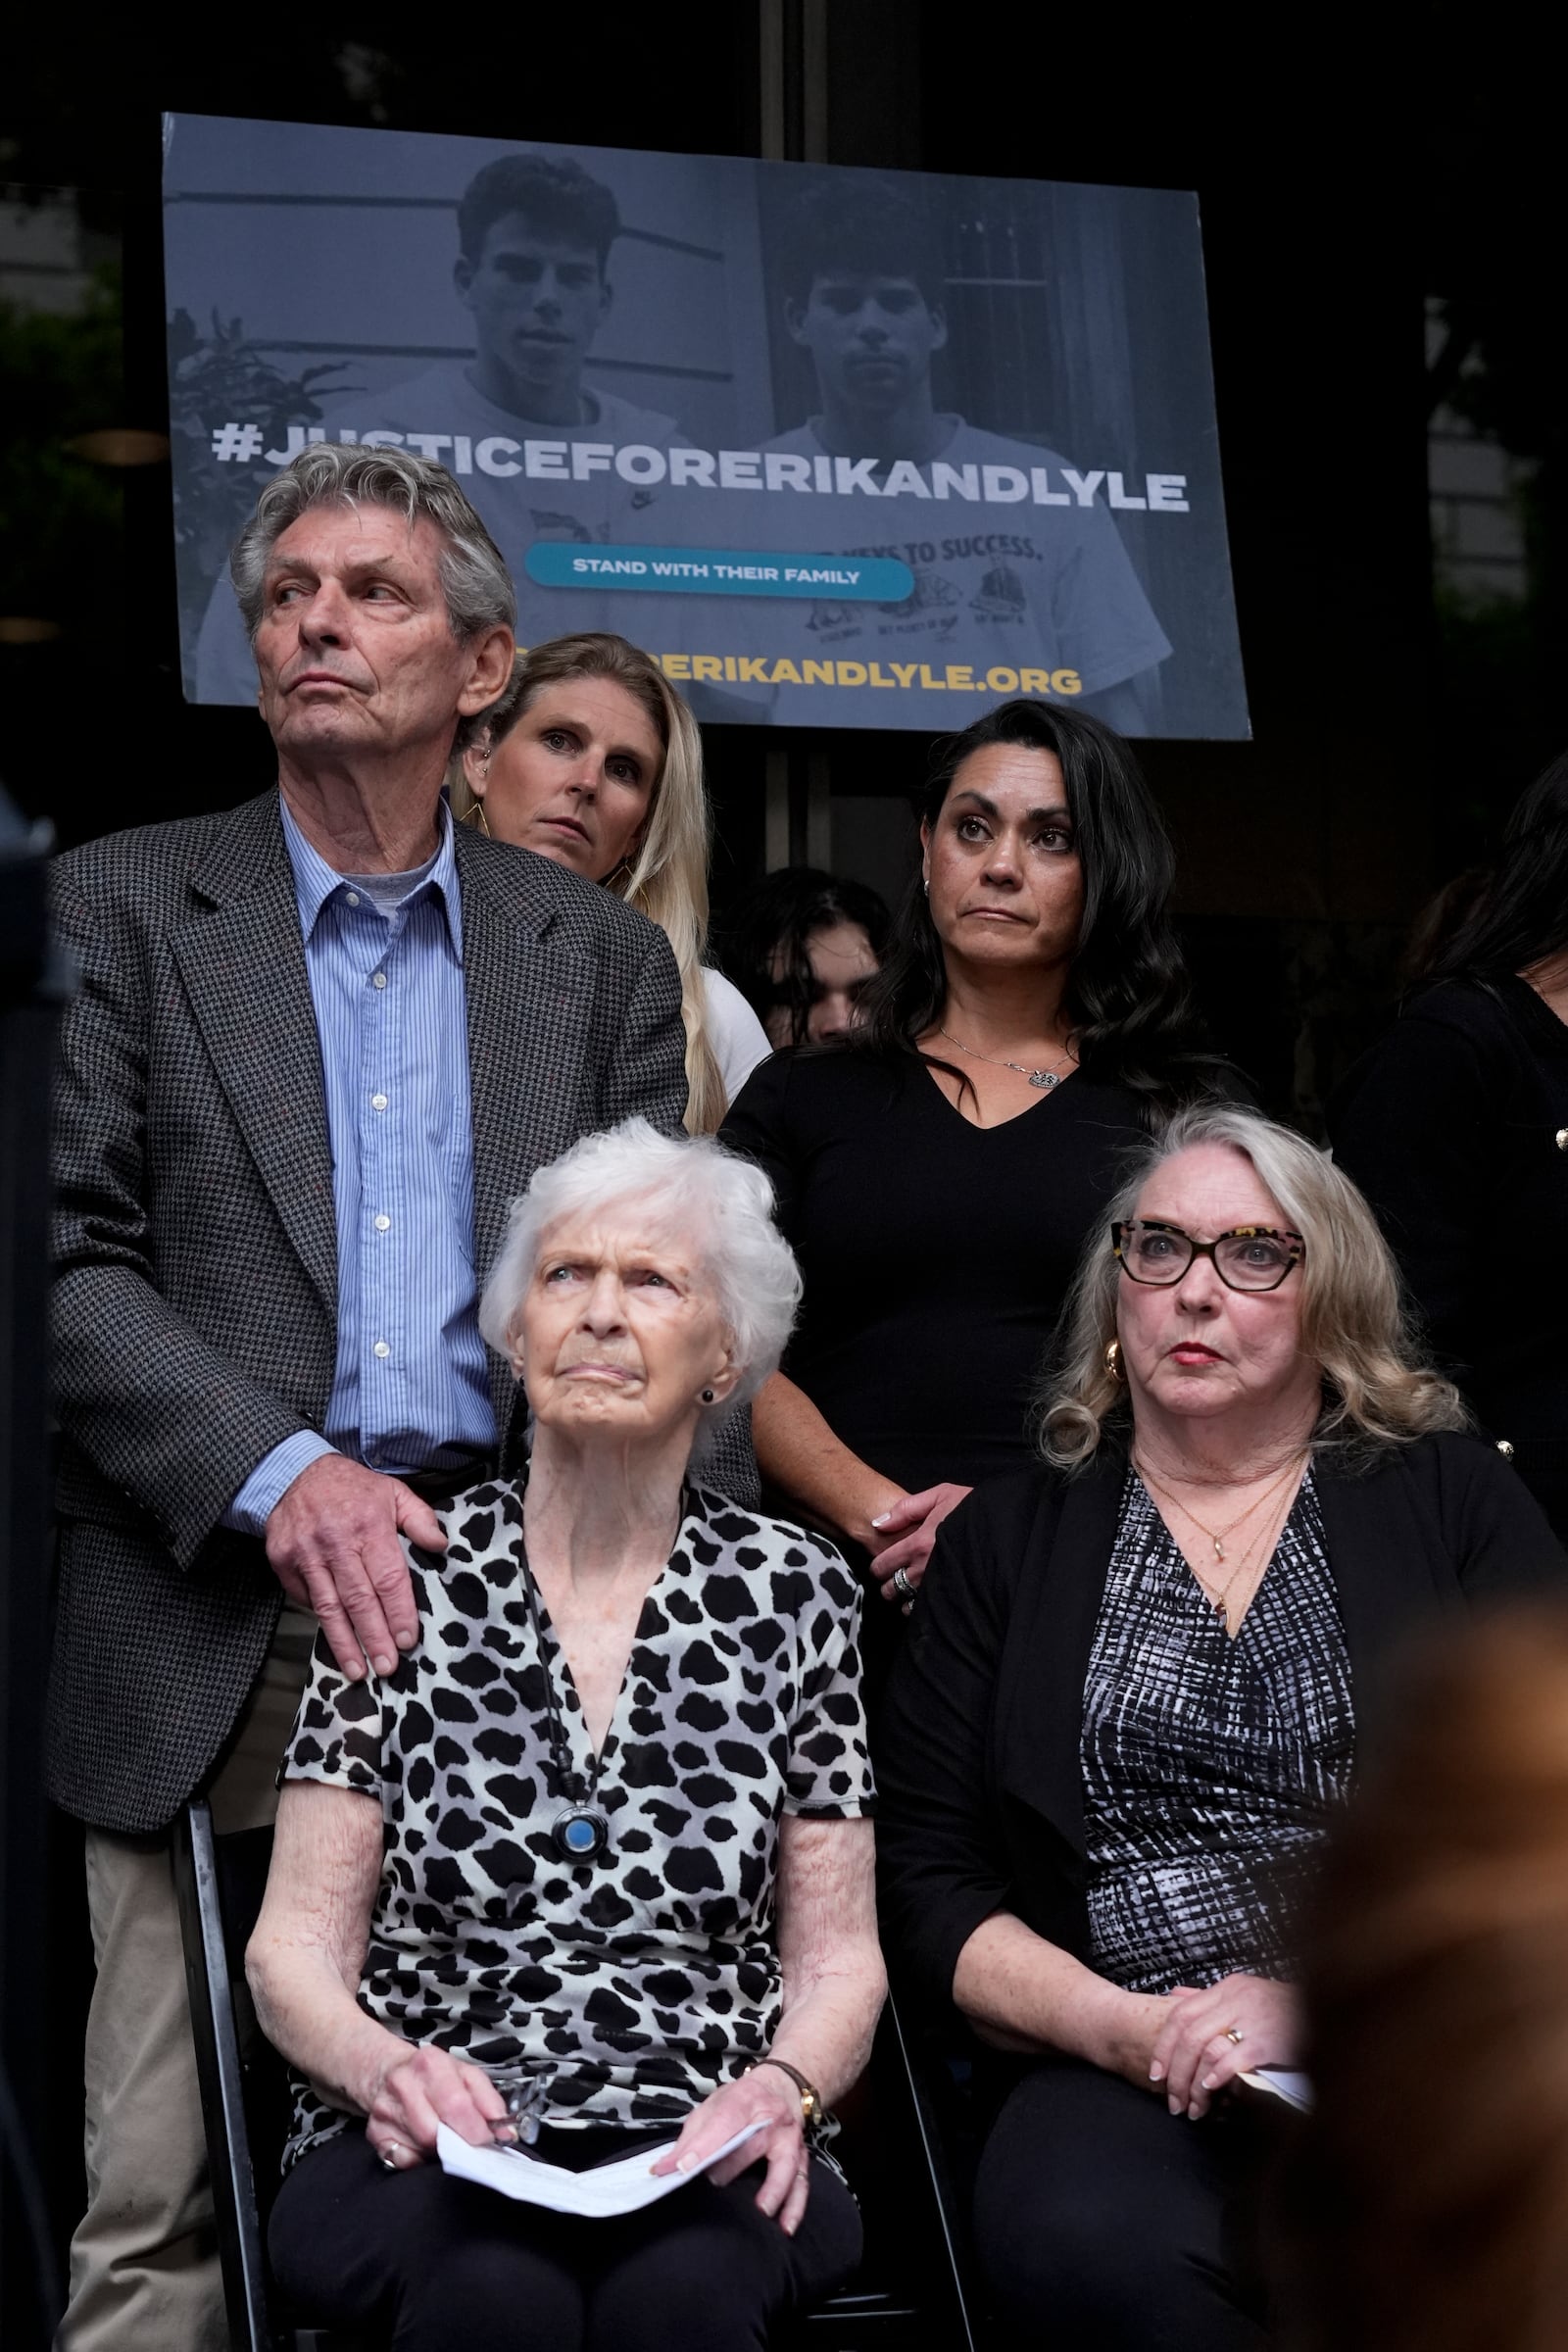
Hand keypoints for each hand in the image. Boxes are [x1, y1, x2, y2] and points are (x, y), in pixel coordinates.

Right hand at [265, 1453, 444, 1680]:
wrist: (294, 1473)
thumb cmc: (352, 1488)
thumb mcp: (392, 1492)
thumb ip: (419, 1518)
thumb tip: (441, 1546)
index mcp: (369, 1525)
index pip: (388, 1578)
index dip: (399, 1612)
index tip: (407, 1640)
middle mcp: (336, 1542)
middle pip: (359, 1599)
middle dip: (374, 1638)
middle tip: (387, 1667)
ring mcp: (306, 1554)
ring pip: (328, 1607)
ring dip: (345, 1643)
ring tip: (359, 1671)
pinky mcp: (283, 1562)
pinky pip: (305, 1598)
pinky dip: (320, 1620)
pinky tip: (335, 1639)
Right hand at [365, 2043, 513, 2170]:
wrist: (384, 2070)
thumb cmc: (431, 2075)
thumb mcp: (465, 2074)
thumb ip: (489, 2100)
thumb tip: (507, 2132)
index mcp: (430, 2064)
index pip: (456, 2105)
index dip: (476, 2130)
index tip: (488, 2140)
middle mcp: (403, 2085)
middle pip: (435, 2132)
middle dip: (458, 2143)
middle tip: (468, 2142)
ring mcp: (384, 2111)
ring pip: (420, 2148)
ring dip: (440, 2151)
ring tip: (446, 2139)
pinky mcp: (374, 2134)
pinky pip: (402, 2161)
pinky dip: (418, 2159)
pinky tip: (423, 2145)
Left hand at [650, 2065, 808, 2234]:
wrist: (779, 2088)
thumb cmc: (740, 2102)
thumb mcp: (711, 2107)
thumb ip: (690, 2137)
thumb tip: (665, 2168)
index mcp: (744, 2100)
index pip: (722, 2124)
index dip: (701, 2148)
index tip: (681, 2169)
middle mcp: (771, 2118)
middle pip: (752, 2144)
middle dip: (730, 2168)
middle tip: (712, 2184)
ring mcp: (789, 2139)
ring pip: (784, 2164)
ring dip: (772, 2188)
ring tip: (760, 2210)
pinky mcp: (801, 2158)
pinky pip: (801, 2184)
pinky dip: (795, 2207)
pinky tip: (784, 2227)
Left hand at [869, 1484, 971, 1606]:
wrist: (1004, 1524)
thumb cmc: (971, 1506)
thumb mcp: (939, 1495)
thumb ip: (905, 1509)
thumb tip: (878, 1525)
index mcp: (918, 1543)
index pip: (882, 1565)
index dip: (879, 1566)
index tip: (883, 1565)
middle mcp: (925, 1568)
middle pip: (890, 1589)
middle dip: (888, 1585)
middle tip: (894, 1579)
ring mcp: (938, 1585)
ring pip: (907, 1604)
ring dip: (905, 1599)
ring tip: (910, 1591)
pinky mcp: (953, 1596)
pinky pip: (927, 1611)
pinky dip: (922, 1608)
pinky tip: (926, 1598)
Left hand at [1147, 1974, 1300, 2119]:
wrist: (1329, 2010)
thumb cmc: (1286, 2009)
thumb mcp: (1245, 1993)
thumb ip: (1210, 1997)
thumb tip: (1175, 1995)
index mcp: (1228, 1988)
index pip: (1180, 2013)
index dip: (1163, 2045)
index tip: (1156, 2073)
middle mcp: (1235, 1998)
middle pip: (1187, 2033)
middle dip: (1173, 2069)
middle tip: (1170, 2099)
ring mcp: (1252, 2017)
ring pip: (1203, 2045)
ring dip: (1191, 2080)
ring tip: (1190, 2106)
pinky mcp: (1268, 2039)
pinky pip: (1233, 2057)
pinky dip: (1217, 2075)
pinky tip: (1210, 2090)